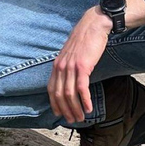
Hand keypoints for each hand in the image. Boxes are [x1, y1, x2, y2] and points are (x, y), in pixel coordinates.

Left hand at [47, 6, 110, 123]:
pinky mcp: (82, 66)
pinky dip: (84, 100)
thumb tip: (69, 80)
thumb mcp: (71, 55)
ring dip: (75, 108)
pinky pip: (81, 88)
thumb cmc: (84, 41)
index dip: (54, 103)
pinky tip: (89, 108)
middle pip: (59, 94)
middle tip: (73, 120)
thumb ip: (68, 67)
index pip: (51, 89)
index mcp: (57, 65)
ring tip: (81, 118)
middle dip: (65, 110)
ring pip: (69, 94)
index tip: (59, 114)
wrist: (93, 26)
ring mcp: (70, 66)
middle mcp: (60, 67)